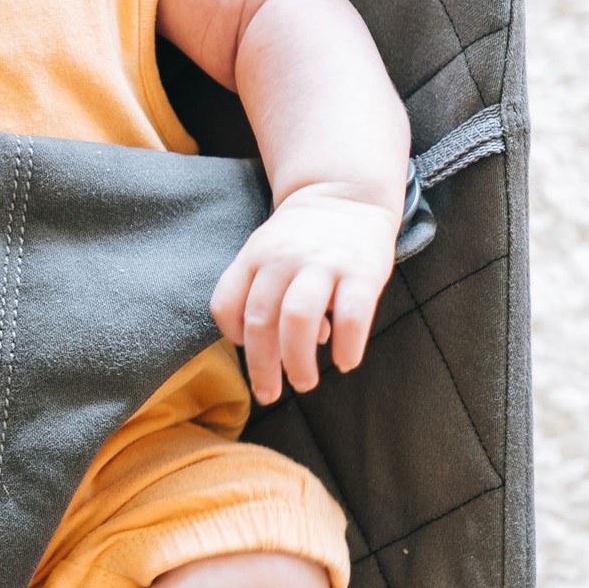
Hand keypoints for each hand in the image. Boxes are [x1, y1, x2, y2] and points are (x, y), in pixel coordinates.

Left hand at [210, 187, 397, 404]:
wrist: (345, 193)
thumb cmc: (300, 240)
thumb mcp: (267, 253)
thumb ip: (262, 295)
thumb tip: (280, 350)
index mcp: (254, 256)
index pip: (226, 304)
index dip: (231, 336)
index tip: (248, 351)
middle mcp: (284, 259)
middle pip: (260, 320)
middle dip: (261, 366)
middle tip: (269, 393)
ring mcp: (324, 263)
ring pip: (299, 320)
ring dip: (297, 361)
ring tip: (304, 383)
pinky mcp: (362, 271)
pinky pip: (352, 316)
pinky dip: (346, 347)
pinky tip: (344, 362)